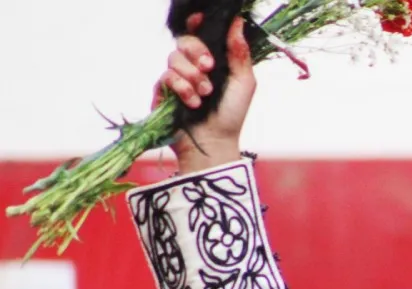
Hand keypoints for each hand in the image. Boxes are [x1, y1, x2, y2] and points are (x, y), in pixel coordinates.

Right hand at [153, 13, 256, 172]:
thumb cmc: (231, 114)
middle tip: (209, 67)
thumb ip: (239, 53)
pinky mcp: (162, 91)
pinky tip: (193, 102)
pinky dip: (182, 88)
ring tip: (206, 93)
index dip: (197, 24)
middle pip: (184, 40)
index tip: (200, 19)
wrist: (214, 141)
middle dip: (198, 51)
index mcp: (212, 59)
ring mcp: (176, 77)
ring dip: (193, 76)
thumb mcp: (244, 82)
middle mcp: (192, 65)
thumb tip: (237, 23)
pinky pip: (166, 77)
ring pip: (174, 58)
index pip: (199, 33)